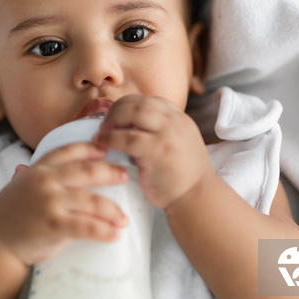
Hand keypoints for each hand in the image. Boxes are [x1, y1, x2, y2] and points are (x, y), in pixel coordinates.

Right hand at [0, 142, 128, 265]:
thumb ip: (24, 178)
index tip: (105, 149)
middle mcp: (45, 181)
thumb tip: (22, 167)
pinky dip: (105, 231)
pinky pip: (88, 226)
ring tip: (124, 219)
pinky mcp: (55, 225)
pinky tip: (115, 235)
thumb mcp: (14, 190)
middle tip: (125, 177)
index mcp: (38, 170)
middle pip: (87, 171)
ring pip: (93, 202)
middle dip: (110, 172)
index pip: (67, 151)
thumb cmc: (6, 218)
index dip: (89, 148)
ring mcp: (50, 202)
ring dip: (113, 210)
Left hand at [93, 95, 212, 209]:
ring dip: (111, 120)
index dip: (127, 106)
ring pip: (132, 113)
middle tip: (104, 125)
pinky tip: (102, 144)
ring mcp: (167, 134)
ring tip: (101, 133)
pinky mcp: (157, 150)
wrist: (197, 197)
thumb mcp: (176, 143)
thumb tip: (125, 126)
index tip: (115, 118)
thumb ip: (158, 131)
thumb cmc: (182, 176)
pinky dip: (110, 139)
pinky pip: (127, 137)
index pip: (148, 100)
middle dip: (116, 110)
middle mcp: (174, 121)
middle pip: (138, 103)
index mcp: (179, 118)